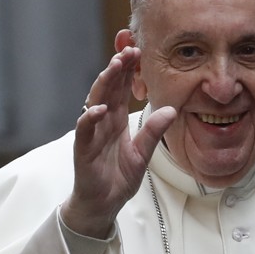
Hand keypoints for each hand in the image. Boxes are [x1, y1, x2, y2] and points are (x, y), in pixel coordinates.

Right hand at [60, 47, 175, 237]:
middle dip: (117, 68)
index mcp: (117, 120)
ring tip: (114, 67)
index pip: (122, 89)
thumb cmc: (119, 178)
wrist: (103, 204)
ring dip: (103, 83)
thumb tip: (171, 110)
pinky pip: (84, 129)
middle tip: (129, 49)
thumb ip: (154, 131)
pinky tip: (100, 108)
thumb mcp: (143, 153)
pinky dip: (90, 118)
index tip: (139, 51)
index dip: (128, 70)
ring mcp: (91, 133)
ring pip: (95, 101)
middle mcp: (103, 122)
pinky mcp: (83, 148)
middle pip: (108, 88)